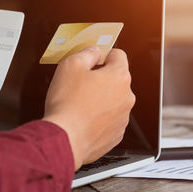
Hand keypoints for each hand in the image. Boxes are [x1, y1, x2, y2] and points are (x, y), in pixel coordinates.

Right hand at [43, 47, 134, 169]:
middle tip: (80, 83)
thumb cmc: (67, 104)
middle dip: (100, 79)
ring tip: (79, 104)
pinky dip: (98, 117)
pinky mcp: (115, 135)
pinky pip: (108, 119)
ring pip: (113, 100)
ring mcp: (122, 118)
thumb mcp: (70, 65)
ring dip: (100, 99)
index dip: (104, 54)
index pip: (118, 55)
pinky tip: (82, 118)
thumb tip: (93, 52)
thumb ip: (86, 53)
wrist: (65, 138)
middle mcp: (126, 97)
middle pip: (116, 79)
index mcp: (119, 77)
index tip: (93, 59)